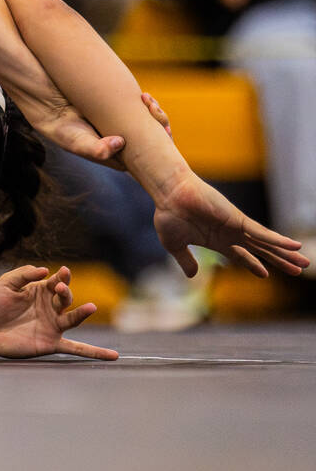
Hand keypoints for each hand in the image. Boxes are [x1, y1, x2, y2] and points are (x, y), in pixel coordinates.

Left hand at [0, 266, 117, 359]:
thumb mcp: (6, 283)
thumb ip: (24, 274)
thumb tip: (45, 269)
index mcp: (41, 291)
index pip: (58, 281)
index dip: (62, 277)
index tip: (63, 271)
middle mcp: (51, 308)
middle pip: (66, 298)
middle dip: (65, 292)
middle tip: (59, 288)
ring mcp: (53, 326)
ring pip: (72, 319)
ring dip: (82, 313)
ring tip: (91, 307)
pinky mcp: (51, 343)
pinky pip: (76, 348)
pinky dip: (94, 353)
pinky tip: (112, 356)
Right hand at [21, 91, 173, 171]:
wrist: (51, 106)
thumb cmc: (64, 130)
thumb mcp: (77, 142)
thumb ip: (96, 149)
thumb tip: (120, 144)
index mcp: (116, 157)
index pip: (144, 159)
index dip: (157, 149)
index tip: (163, 133)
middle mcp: (121, 143)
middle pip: (151, 140)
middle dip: (160, 127)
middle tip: (158, 115)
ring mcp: (121, 126)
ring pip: (148, 123)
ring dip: (154, 113)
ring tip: (149, 101)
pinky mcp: (120, 111)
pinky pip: (140, 109)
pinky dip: (145, 104)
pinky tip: (145, 97)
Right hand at [153, 171, 308, 276]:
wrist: (169, 195)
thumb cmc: (169, 215)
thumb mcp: (174, 245)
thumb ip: (185, 260)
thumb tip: (192, 276)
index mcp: (216, 241)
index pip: (240, 256)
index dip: (253, 265)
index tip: (265, 274)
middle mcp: (230, 234)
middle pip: (260, 250)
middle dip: (278, 261)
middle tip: (297, 270)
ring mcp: (236, 226)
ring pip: (266, 243)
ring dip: (285, 254)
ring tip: (304, 263)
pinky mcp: (238, 219)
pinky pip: (262, 233)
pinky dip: (278, 240)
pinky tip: (294, 246)